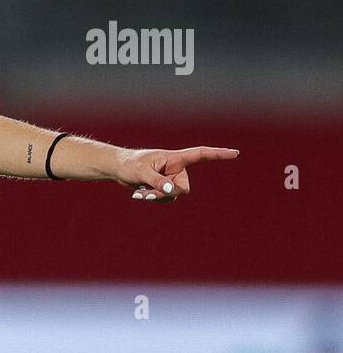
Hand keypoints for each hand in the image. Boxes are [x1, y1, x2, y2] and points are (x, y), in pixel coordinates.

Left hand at [111, 146, 239, 202]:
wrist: (117, 169)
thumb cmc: (128, 164)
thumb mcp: (141, 172)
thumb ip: (157, 181)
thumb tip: (172, 191)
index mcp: (174, 158)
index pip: (201, 154)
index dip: (218, 154)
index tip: (235, 153)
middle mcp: (176, 168)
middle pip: (184, 188)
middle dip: (167, 193)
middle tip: (146, 193)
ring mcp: (170, 179)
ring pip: (174, 196)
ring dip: (156, 197)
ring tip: (139, 191)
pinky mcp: (164, 187)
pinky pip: (166, 198)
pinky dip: (153, 198)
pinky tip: (139, 194)